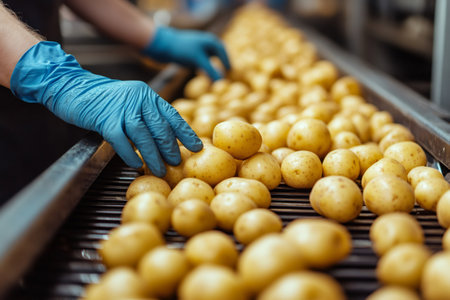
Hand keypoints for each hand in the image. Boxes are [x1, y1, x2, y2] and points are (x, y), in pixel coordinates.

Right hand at [10, 41, 201, 176]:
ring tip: (160, 169)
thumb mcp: (130, 100)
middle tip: (177, 162)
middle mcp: (138, 99)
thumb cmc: (102, 99)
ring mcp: (121, 108)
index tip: (197, 147)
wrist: (71, 86)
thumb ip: (146, 115)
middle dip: (171, 147)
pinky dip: (130, 154)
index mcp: (147, 95)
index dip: (185, 133)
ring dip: (154, 155)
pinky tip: (136, 165)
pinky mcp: (104, 118)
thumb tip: (165, 140)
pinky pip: (121, 141)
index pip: (172, 115)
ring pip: (143, 135)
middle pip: (160, 127)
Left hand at [143, 26, 230, 80]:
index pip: (224, 54)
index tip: (230, 75)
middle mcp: (206, 44)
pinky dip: (205, 70)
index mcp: (211, 41)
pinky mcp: (191, 55)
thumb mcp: (198, 60)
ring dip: (213, 69)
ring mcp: (199, 49)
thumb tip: (221, 83)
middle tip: (225, 78)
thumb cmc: (182, 49)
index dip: (227, 64)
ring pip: (210, 61)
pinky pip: (202, 63)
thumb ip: (211, 71)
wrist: (162, 44)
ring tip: (215, 80)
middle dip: (221, 66)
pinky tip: (204, 77)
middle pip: (218, 56)